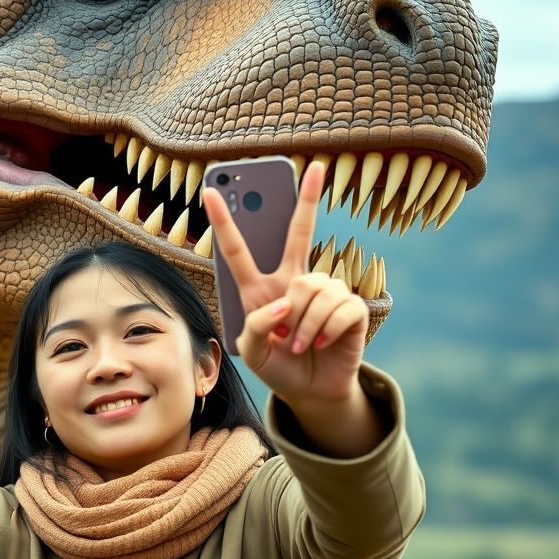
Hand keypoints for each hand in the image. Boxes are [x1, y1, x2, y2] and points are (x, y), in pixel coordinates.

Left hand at [202, 163, 368, 406]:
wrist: (310, 390)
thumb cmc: (276, 366)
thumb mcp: (250, 352)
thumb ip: (254, 327)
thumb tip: (282, 303)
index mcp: (260, 289)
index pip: (239, 251)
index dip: (224, 222)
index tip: (208, 190)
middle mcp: (293, 282)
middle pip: (299, 234)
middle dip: (308, 200)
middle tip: (316, 167)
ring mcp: (324, 291)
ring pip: (312, 287)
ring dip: (303, 324)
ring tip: (298, 344)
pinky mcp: (349, 307)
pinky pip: (337, 308)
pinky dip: (324, 332)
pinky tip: (321, 344)